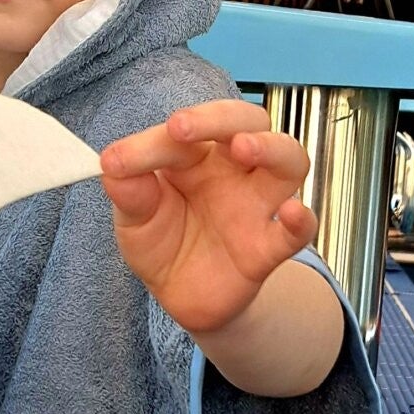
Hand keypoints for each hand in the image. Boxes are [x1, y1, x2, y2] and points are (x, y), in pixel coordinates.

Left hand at [99, 101, 317, 338]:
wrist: (181, 296)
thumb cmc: (162, 242)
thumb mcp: (134, 219)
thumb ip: (128, 193)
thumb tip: (112, 166)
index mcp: (196, 155)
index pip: (185, 132)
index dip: (151, 143)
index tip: (116, 162)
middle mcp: (233, 170)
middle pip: (248, 122)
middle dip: (219, 118)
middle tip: (181, 127)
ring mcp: (256, 205)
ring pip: (288, 160)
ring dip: (271, 147)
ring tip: (245, 148)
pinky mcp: (268, 247)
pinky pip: (298, 230)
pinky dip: (301, 219)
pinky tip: (291, 213)